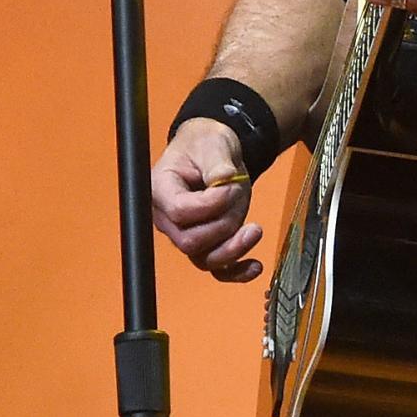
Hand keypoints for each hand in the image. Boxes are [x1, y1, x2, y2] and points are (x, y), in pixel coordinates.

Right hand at [152, 117, 262, 282]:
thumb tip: (224, 179)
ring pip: (205, 259)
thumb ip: (216, 162)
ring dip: (233, 249)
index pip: (180, 211)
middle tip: (238, 199)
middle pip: (190, 241)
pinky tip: (255, 266)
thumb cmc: (205, 145)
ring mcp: (186, 234)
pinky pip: (217, 269)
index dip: (209, 205)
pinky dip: (236, 272)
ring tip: (255, 230)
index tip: (230, 187)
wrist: (213, 152)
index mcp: (161, 190)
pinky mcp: (206, 243)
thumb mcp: (212, 144)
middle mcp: (168, 218)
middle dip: (222, 225)